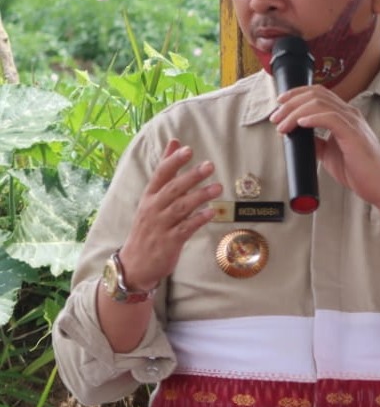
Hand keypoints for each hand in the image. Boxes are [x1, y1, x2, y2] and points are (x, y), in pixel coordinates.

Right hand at [118, 139, 223, 290]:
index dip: (173, 161)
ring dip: (200, 197)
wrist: (134, 264)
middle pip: (172, 189)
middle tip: (209, 165)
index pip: (160, 175)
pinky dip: (198, 220)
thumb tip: (175, 142)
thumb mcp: (152, 197)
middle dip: (191, 177)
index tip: (187, 149)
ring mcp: (160, 226)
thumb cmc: (148, 226)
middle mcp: (153, 209)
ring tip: (218, 188)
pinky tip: (212, 212)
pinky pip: (185, 228)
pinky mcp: (169, 242)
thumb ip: (166, 170)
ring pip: (181, 208)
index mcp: (149, 196)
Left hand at [269, 85, 379, 208]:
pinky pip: (329, 117)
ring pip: (319, 104)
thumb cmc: (359, 171)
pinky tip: (300, 124)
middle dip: (291, 102)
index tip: (280, 104)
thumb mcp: (330, 154)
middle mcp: (350, 114)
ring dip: (295, 112)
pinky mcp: (353, 134)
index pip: (319, 93)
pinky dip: (311, 118)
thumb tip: (299, 137)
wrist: (379, 185)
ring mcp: (352, 122)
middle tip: (276, 116)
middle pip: (316, 94)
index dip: (297, 94)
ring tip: (282, 124)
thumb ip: (317, 142)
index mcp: (346, 116)